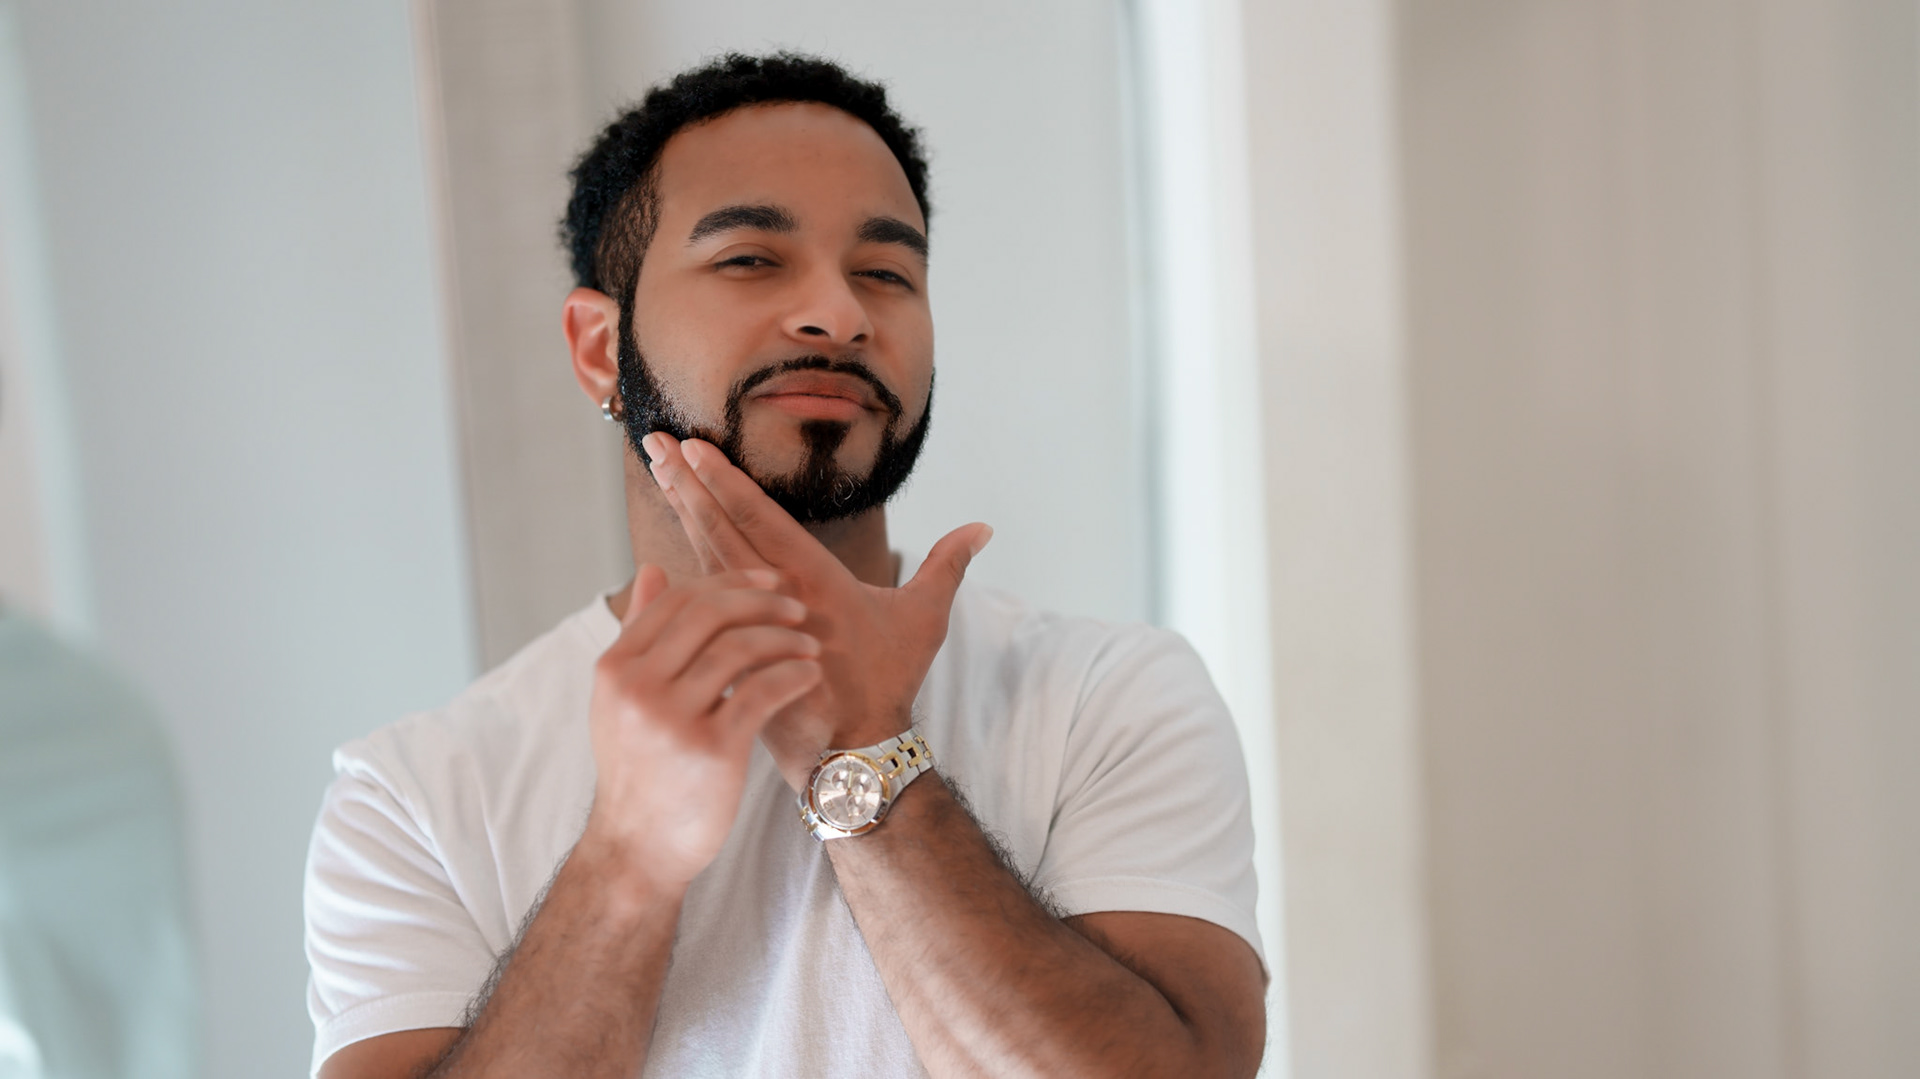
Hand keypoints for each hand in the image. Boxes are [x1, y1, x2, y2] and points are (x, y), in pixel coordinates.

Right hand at [581, 564, 823, 889]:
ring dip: (784, 639)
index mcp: (615, 667)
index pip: (677, 599)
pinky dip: (792, 675)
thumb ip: (640, 633)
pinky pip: (761, 692)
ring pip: (739, 649)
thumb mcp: (623, 698)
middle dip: (762, 601)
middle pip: (709, 614)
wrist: (639, 848)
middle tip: (798, 607)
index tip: (769, 580)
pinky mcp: (711, 751)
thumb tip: (653, 568)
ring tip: (810, 645)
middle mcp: (637, 688)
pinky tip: (810, 675)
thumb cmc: (641, 769)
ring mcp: (672, 720)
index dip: (730, 580)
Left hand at [640, 432, 991, 787]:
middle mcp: (778, 596)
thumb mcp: (924, 618)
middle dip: (687, 484)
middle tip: (656, 444)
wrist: (856, 753)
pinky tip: (655, 552)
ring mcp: (752, 625)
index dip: (724, 481)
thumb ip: (947, 565)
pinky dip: (677, 574)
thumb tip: (983, 527)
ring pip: (706, 559)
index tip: (694, 448)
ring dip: (679, 514)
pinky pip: (700, 608)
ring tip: (657, 475)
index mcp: (817, 579)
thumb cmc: (890, 681)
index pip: (759, 518)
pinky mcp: (735, 654)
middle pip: (722, 528)